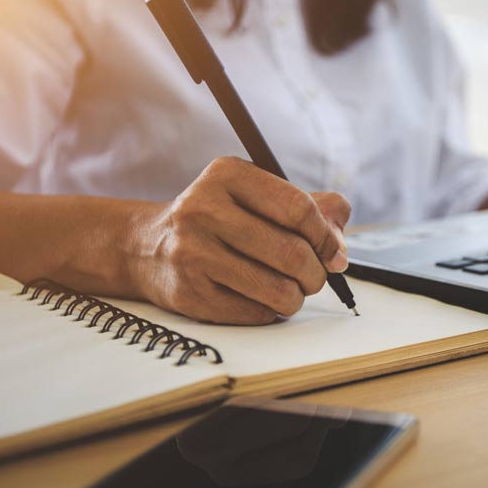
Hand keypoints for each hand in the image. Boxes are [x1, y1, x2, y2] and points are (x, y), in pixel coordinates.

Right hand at [130, 157, 350, 324]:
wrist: (147, 247)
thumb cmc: (218, 219)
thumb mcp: (255, 195)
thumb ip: (308, 208)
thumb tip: (340, 246)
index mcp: (227, 175)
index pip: (298, 208)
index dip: (327, 236)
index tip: (334, 252)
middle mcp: (203, 209)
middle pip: (292, 252)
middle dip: (316, 273)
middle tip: (315, 276)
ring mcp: (192, 253)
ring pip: (278, 289)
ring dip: (297, 296)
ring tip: (291, 289)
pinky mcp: (189, 293)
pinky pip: (256, 312)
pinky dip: (270, 310)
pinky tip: (261, 298)